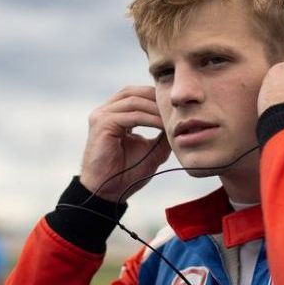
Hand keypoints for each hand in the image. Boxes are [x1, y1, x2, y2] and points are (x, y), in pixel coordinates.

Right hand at [79, 85, 170, 202]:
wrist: (108, 192)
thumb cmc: (127, 173)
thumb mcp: (152, 150)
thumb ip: (163, 134)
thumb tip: (182, 122)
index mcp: (114, 115)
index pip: (137, 95)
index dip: (156, 97)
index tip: (179, 107)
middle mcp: (105, 111)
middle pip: (134, 92)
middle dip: (157, 98)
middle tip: (178, 108)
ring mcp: (101, 115)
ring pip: (134, 101)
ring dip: (156, 108)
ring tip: (173, 118)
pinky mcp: (102, 123)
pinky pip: (132, 115)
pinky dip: (150, 119)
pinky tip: (164, 126)